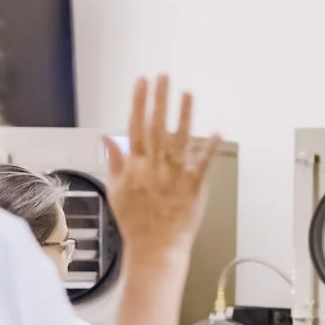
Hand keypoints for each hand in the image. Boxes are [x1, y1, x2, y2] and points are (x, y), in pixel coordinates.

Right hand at [103, 74, 221, 253]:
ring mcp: (174, 177)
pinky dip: (210, 149)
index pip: (135, 126)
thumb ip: (115, 161)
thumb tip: (107, 137)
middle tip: (163, 77)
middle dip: (160, 99)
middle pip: (157, 126)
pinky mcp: (193, 188)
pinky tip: (217, 132)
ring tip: (187, 93)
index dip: (138, 103)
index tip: (142, 83)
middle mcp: (155, 167)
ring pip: (179, 140)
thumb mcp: (116, 190)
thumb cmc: (135, 222)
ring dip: (184, 115)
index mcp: (135, 166)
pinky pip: (203, 165)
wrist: (155, 248)